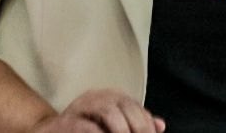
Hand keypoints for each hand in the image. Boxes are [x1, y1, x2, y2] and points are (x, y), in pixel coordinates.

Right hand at [30, 88, 164, 132]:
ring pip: (109, 112)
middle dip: (139, 128)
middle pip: (126, 106)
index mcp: (110, 97)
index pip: (136, 107)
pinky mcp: (65, 122)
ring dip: (122, 131)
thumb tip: (160, 125)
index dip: (147, 124)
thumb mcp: (110, 126)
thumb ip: (133, 123)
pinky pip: (87, 127)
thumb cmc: (81, 131)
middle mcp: (96, 96)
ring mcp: (79, 107)